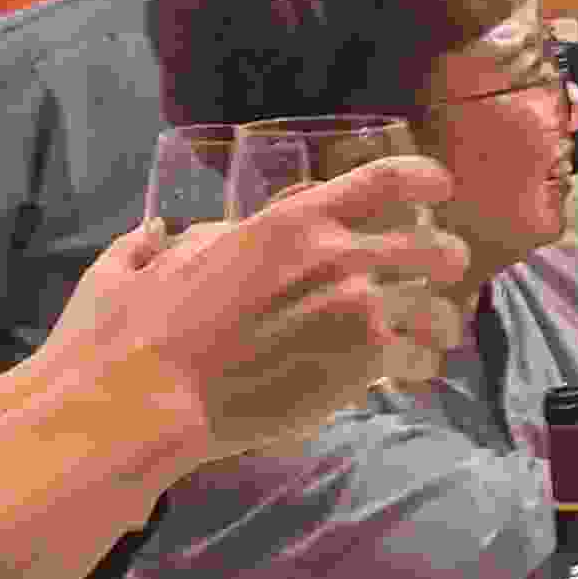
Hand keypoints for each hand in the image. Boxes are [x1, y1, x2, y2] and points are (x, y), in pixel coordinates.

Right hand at [32, 159, 469, 462]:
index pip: (386, 180)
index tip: (438, 187)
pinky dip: (418, 363)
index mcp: (291, 222)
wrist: (146, 400)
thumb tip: (182, 233)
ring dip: (440, 316)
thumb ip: (183, 242)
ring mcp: (358, 314)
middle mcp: (338, 259)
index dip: (424, 178)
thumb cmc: (131, 330)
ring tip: (437, 328)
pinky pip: (417, 358)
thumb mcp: (150, 260)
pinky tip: (409, 371)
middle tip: (445, 266)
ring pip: (435, 307)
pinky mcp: (361, 367)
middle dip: (446, 255)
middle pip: (432, 245)